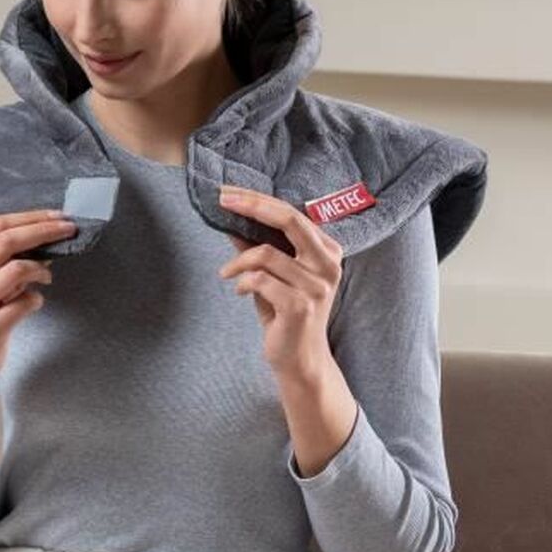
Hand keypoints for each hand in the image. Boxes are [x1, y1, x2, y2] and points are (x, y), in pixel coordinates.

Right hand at [0, 208, 76, 389]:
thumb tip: (43, 239)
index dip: (30, 218)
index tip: (57, 216)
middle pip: (6, 241)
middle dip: (44, 231)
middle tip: (69, 230)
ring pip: (17, 269)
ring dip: (41, 270)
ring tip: (47, 277)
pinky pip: (24, 303)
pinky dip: (36, 299)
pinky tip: (33, 303)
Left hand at [216, 184, 343, 382]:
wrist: (300, 359)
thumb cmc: (285, 313)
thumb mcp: (273, 275)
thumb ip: (258, 247)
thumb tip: (231, 218)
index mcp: (327, 251)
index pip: (293, 213)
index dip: (259, 200)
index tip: (229, 193)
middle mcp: (328, 265)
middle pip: (289, 220)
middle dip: (252, 207)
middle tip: (223, 201)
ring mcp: (317, 286)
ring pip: (266, 253)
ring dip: (238, 262)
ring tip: (228, 273)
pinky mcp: (300, 306)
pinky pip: (259, 280)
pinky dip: (242, 282)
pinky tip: (239, 291)